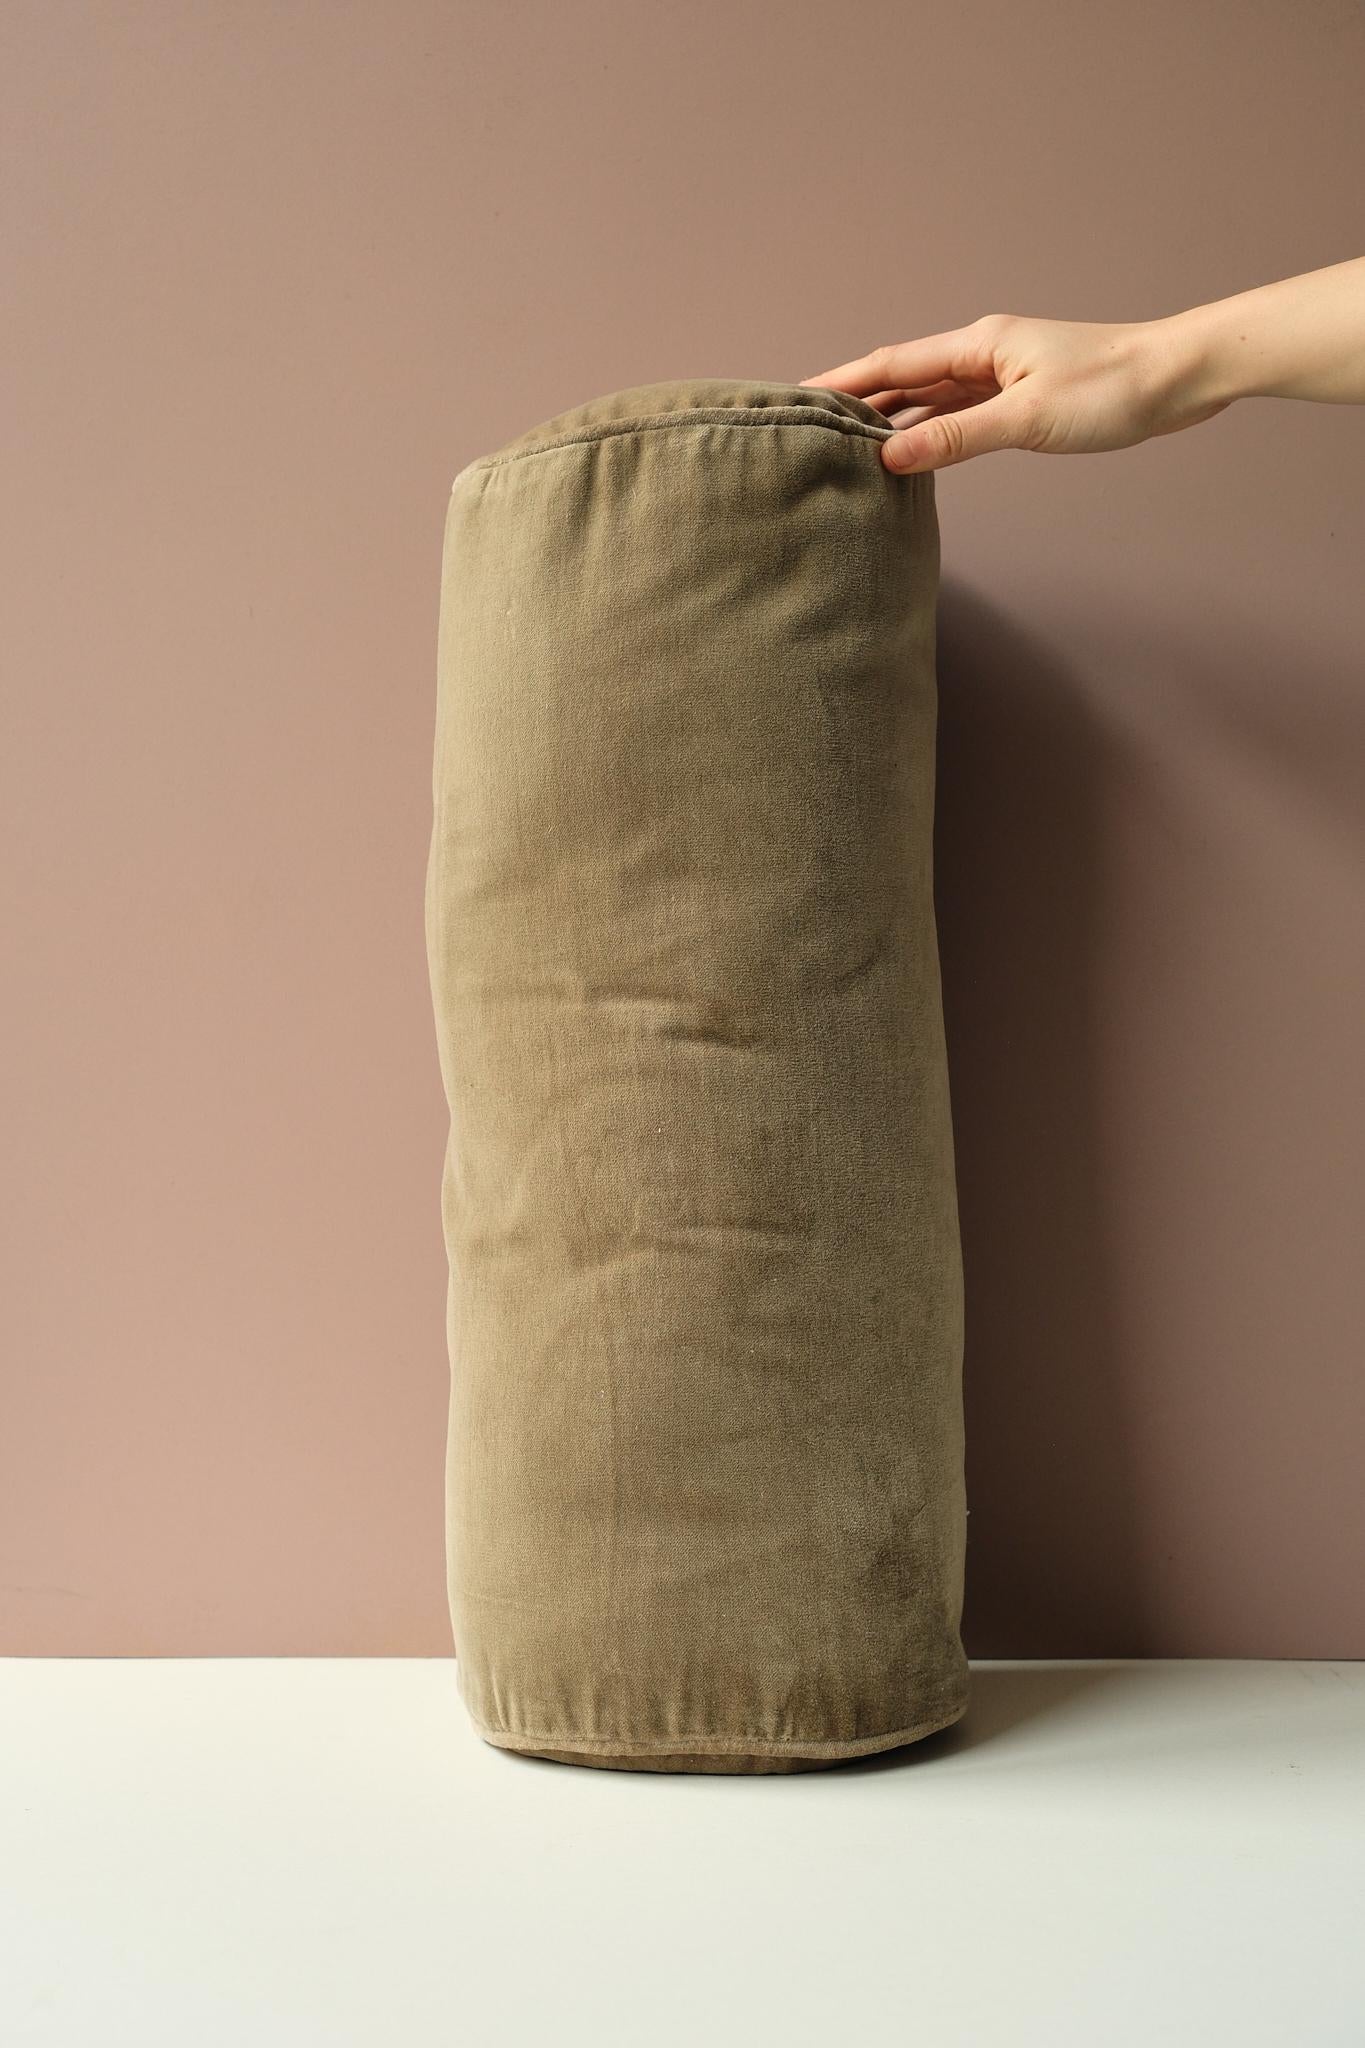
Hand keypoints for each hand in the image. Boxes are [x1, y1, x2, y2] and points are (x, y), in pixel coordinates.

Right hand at [800, 313, 1228, 472]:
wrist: (1178, 380)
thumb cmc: (1113, 389)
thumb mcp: (1028, 420)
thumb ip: (957, 440)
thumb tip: (890, 459)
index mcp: (978, 346)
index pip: (891, 363)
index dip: (840, 383)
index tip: (795, 399)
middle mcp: (983, 355)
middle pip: (902, 378)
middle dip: (853, 401)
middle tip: (804, 427)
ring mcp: (1001, 377)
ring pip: (928, 398)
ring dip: (888, 419)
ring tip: (843, 446)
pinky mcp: (1021, 399)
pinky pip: (957, 415)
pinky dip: (927, 433)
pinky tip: (909, 454)